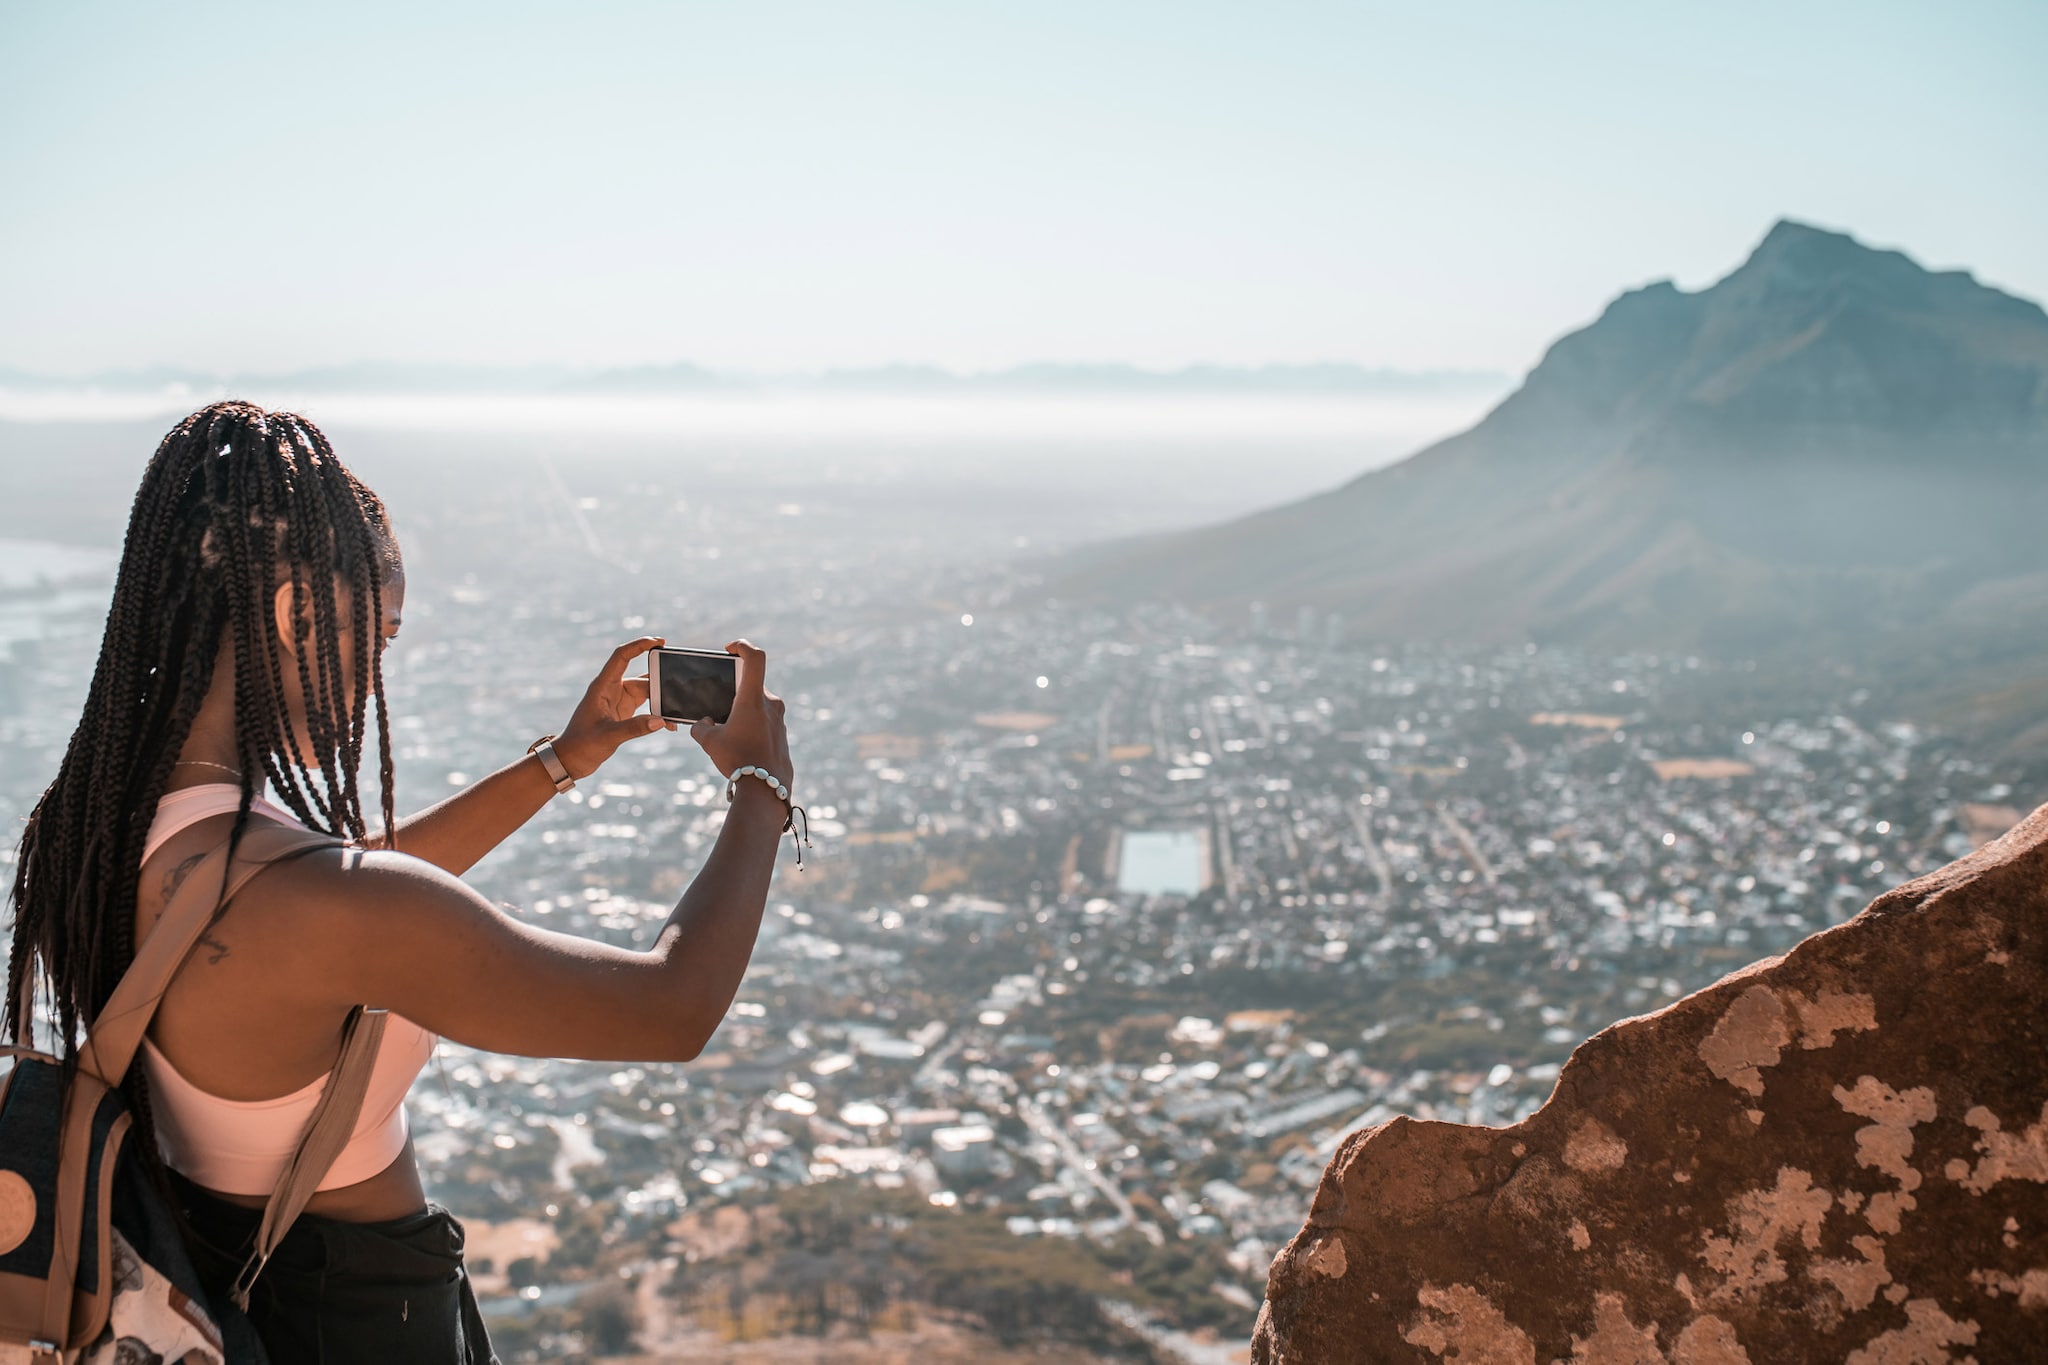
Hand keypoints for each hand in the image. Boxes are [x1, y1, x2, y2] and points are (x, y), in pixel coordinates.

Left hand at [553, 636, 667, 779]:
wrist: (570, 760)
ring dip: (662, 700)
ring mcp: (618, 701)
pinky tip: (668, 724)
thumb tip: (661, 721)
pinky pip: (646, 707)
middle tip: (679, 686)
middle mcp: (611, 690)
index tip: (660, 642)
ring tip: (677, 712)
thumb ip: (634, 728)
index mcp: (602, 686)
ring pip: (646, 692)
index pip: (622, 656)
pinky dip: (657, 713)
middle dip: (660, 681)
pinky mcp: (623, 713)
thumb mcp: (608, 736)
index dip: (640, 645)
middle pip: (641, 677)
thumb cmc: (581, 745)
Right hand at [689, 639, 791, 787]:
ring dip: (741, 709)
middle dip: (732, 690)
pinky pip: (764, 719)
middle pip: (750, 684)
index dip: (742, 646)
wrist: (766, 789)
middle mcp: (770, 703)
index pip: (755, 658)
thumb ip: (700, 727)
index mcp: (753, 698)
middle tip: (717, 702)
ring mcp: (779, 718)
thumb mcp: (709, 742)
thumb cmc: (738, 761)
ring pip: (757, 703)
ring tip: (725, 727)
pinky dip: (750, 723)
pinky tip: (738, 740)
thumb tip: (703, 723)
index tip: (730, 649)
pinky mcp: (782, 732)